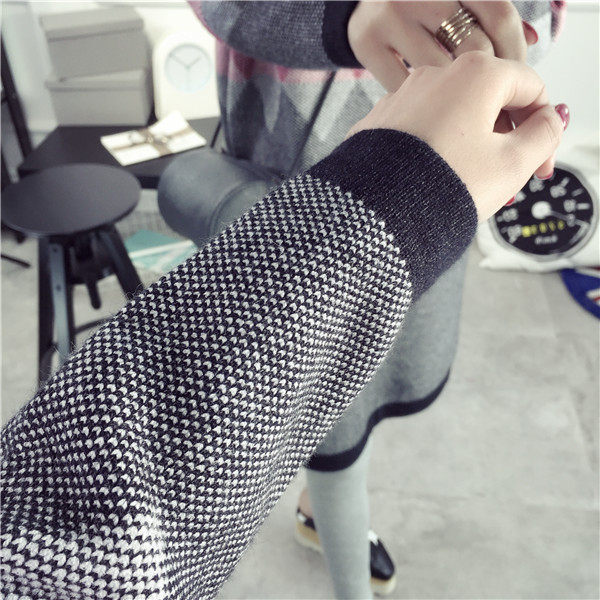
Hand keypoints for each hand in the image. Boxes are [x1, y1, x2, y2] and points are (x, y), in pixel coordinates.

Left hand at [346, 52, 567, 221]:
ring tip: (474, 188)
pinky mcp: (380, 124)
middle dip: (506, 141)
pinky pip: (421, 132)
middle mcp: (434, 77)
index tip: (539, 163)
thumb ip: (544, 135)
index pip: (529, 88)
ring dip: (472, 150)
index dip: (543, 127)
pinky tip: (439, 182)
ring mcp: (402, 98)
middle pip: (489, 102)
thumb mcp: (512, 164)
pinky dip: (437, 152)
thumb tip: (549, 121)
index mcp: (475, 75)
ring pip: (453, 119)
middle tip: (510, 180)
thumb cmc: (440, 187)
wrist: (378, 214)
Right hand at [347, 1, 535, 91]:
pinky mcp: (366, 45)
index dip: (514, 52)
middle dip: (491, 84)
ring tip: (469, 115)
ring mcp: (388, 17)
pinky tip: (431, 109)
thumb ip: (489, 16)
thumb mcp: (457, 0)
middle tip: (497, 108)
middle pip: (472, 47)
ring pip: (439, 73)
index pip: (497, 13)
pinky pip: (406, 87)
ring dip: (459, 101)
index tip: (517, 80)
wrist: (360, 7)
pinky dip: (422, 102)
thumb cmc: (421, 9)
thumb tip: (532, 39)